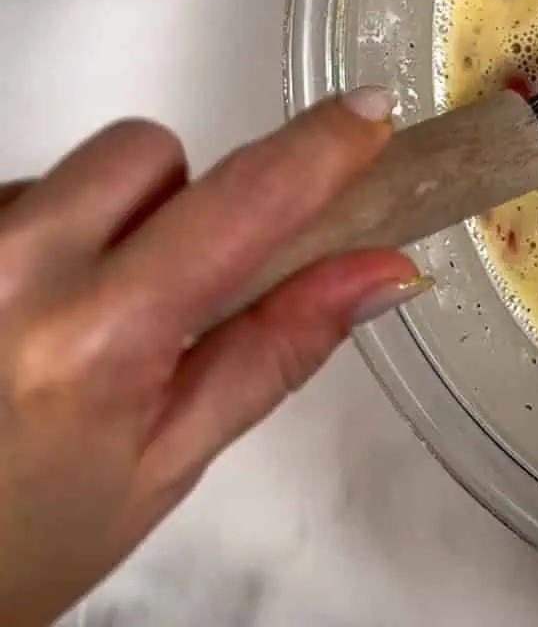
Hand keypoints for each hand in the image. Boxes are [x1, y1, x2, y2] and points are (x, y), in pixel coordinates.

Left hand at [0, 89, 427, 625]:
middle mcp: (12, 273)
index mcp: (95, 339)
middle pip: (145, 151)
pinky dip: (32, 243)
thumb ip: (275, 349)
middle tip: (170, 290)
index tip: (368, 115)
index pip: (239, 204)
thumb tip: (382, 273)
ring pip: (71, 173)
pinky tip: (19, 321)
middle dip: (181, 197)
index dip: (317, 149)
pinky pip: (9, 200)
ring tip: (73, 323)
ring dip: (98, 223)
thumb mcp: (168, 461)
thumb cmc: (29, 539)